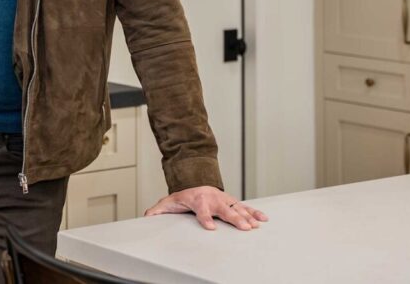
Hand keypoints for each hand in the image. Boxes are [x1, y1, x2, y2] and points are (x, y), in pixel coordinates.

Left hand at [146, 185, 267, 230]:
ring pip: (237, 208)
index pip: (201, 210)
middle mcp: (213, 199)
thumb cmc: (184, 196)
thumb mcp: (169, 202)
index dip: (205, 218)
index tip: (210, 227)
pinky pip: (245, 207)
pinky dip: (254, 212)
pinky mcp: (232, 201)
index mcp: (198, 200)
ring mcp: (224, 199)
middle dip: (234, 218)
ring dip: (247, 216)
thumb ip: (158, 210)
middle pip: (224, 209)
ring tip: (255, 225)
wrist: (196, 183)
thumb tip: (147, 216)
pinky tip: (263, 219)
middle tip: (243, 227)